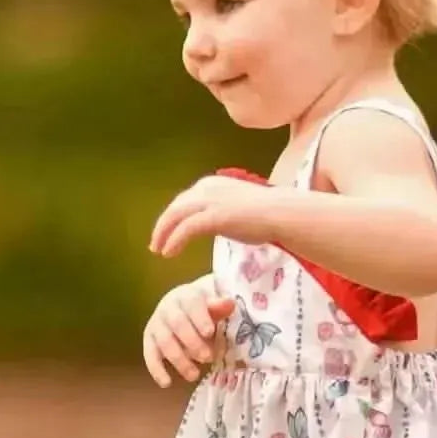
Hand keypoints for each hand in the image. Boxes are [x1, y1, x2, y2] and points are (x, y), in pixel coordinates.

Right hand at [143, 275, 234, 387]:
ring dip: (179, 359)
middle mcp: (167, 308)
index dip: (200, 318)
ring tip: (194, 375)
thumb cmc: (201, 310)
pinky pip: (150, 355)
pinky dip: (156, 369)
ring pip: (164, 342)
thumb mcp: (212, 307)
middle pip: (177, 324)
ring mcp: (156, 324)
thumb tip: (230, 303)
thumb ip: (219, 308)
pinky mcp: (149, 340)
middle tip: (208, 357)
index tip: (209, 332)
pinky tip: (166, 383)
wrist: (181, 308)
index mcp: (186, 296)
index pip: (192, 304)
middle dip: (192, 342)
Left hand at [150, 176, 269, 258]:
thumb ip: (222, 211)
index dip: (172, 217)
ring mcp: (208, 201)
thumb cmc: (266, 214)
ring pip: (175, 217)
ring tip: (159, 251)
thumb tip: (218, 222)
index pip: (183, 200)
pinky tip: (168, 253)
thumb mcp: (237, 207)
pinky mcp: (213, 216)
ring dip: (163, 234)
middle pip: (175, 207)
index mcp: (211, 184)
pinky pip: (186, 229)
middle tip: (156, 244)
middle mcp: (205, 188)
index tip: (166, 232)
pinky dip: (174, 241)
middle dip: (163, 226)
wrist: (280, 213)